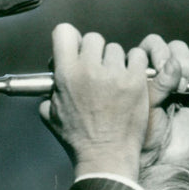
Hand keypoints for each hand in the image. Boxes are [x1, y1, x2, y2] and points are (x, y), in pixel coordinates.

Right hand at [39, 23, 148, 181]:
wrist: (106, 157)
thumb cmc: (78, 139)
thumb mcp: (51, 114)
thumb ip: (51, 91)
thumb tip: (54, 78)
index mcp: (65, 75)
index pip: (64, 32)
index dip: (71, 39)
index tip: (76, 50)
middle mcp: (88, 70)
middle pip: (94, 38)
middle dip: (96, 52)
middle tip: (98, 70)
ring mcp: (114, 75)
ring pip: (116, 49)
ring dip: (116, 62)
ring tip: (115, 82)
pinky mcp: (136, 81)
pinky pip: (137, 57)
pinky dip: (135, 66)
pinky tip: (130, 81)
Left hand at [137, 36, 188, 166]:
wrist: (154, 166)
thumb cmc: (140, 137)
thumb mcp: (144, 107)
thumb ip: (158, 83)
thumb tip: (173, 62)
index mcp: (142, 74)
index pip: (152, 46)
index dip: (160, 50)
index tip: (162, 66)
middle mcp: (162, 77)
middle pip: (178, 49)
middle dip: (183, 59)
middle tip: (181, 82)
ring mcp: (183, 89)